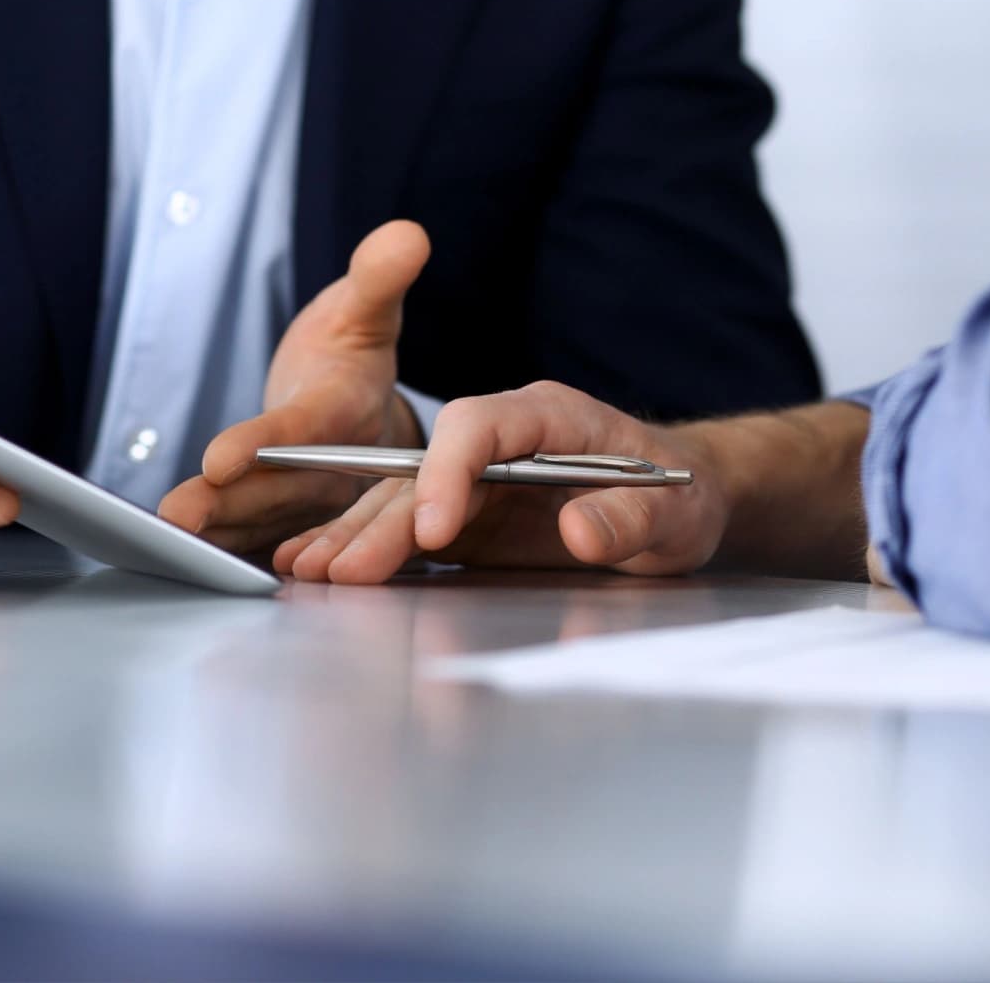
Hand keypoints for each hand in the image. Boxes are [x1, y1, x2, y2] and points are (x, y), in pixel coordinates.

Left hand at [158, 220, 430, 552]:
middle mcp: (337, 469)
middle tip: (179, 518)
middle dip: (229, 507)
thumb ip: (376, 278)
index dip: (264, 447)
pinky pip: (252, 538)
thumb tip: (407, 234)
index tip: (219, 458)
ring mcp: (312, 503)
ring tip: (170, 534)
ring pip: (261, 521)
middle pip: (279, 490)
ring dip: (216, 531)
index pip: (304, 432)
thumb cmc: (351, 355)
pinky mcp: (286, 521)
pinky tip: (178, 557)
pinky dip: (222, 548)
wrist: (354, 408)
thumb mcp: (363, 310)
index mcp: (348, 412)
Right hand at [274, 381, 732, 583]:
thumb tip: (579, 529)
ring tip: (307, 572)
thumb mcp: (676, 513)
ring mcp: (478, 481)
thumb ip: (631, 517)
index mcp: (547, 415)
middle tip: (345, 572)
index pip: (479, 425)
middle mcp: (500, 442)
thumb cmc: (682, 498)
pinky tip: (319, 570)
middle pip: (426, 471)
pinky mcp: (468, 519)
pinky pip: (408, 532)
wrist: (681, 506)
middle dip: (382, 521)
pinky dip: (366, 550)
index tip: (436, 530)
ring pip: (404, 502)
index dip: (448, 473)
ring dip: (356, 537)